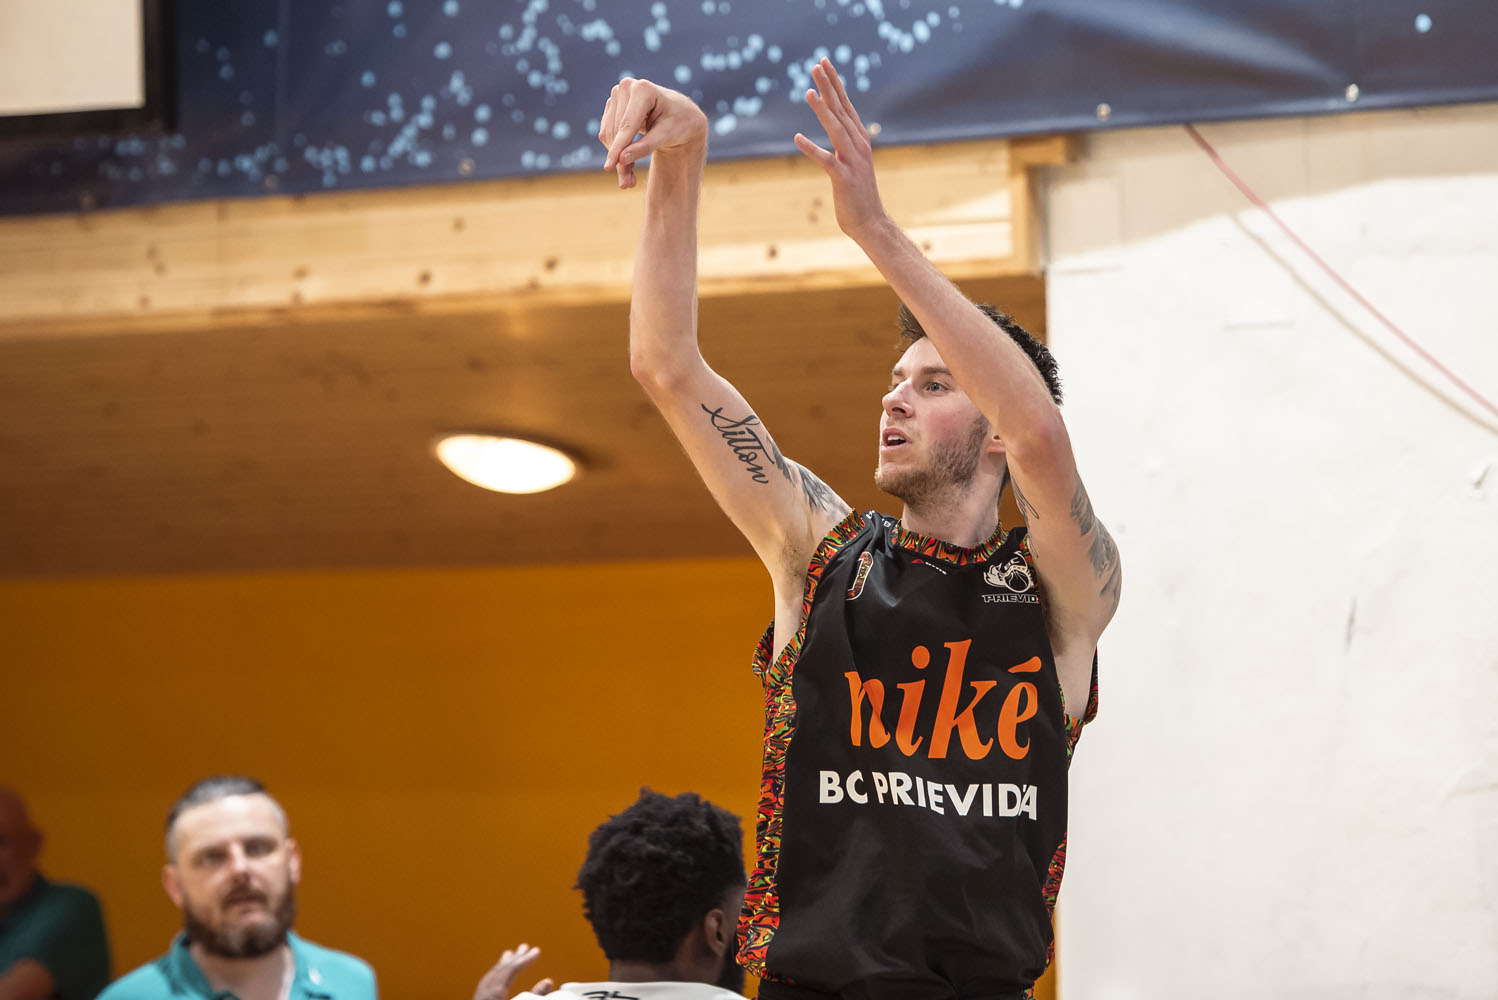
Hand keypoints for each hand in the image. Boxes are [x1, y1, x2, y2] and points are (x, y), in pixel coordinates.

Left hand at [473, 943, 554, 999]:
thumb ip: (535, 995)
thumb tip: (547, 982)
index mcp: (494, 991)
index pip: (511, 969)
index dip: (525, 958)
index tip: (536, 951)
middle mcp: (484, 992)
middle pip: (499, 970)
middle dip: (514, 958)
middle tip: (526, 947)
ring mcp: (479, 997)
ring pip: (491, 976)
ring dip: (503, 965)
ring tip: (510, 956)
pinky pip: (485, 985)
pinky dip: (495, 976)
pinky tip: (498, 976)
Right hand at [598, 78, 708, 188]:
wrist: (680, 116)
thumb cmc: (679, 124)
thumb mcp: (667, 136)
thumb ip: (645, 147)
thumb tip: (621, 159)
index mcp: (644, 89)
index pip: (627, 125)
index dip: (618, 148)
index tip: (609, 167)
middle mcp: (627, 87)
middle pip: (616, 132)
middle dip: (620, 159)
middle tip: (629, 184)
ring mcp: (617, 95)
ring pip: (608, 135)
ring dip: (617, 158)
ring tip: (630, 178)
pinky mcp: (612, 106)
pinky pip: (607, 133)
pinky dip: (616, 151)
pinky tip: (628, 160)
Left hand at [793, 58, 887, 239]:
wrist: (871, 222)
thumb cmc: (857, 194)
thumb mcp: (852, 163)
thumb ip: (846, 144)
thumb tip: (838, 128)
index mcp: (860, 139)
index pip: (845, 105)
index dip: (834, 83)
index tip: (824, 63)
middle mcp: (859, 145)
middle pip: (841, 110)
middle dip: (828, 86)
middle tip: (816, 64)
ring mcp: (853, 161)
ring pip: (836, 130)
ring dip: (822, 110)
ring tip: (808, 92)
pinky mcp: (844, 178)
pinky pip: (826, 161)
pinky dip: (812, 149)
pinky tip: (797, 138)